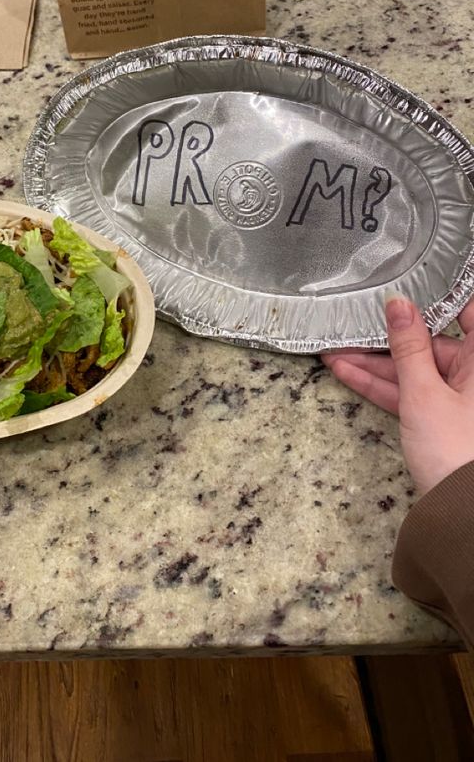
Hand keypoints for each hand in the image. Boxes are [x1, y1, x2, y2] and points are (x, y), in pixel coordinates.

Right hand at [322, 297, 473, 495]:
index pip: (466, 311)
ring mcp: (461, 399)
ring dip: (377, 364)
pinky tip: (347, 373)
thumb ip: (409, 347)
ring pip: (417, 370)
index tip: (407, 280)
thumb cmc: (458, 451)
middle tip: (354, 323)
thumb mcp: (424, 393)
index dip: (437, 295)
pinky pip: (413, 393)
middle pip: (433, 343)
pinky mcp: (444, 420)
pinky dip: (383, 387)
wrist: (464, 514)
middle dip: (390, 337)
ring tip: (336, 351)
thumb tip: (399, 304)